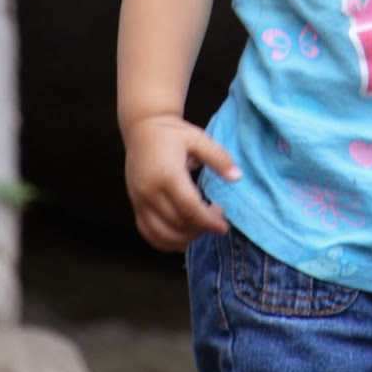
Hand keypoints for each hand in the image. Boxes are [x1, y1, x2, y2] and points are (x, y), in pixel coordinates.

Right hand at [123, 114, 241, 251]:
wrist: (141, 129)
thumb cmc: (172, 134)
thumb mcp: (199, 139)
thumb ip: (218, 158)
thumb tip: (237, 177)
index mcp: (167, 174)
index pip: (189, 208)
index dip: (208, 221)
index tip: (223, 226)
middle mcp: (149, 191)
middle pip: (177, 224)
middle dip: (201, 228)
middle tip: (216, 218)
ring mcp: (139, 201)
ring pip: (162, 234)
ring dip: (185, 238)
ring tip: (201, 227)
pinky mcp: (135, 205)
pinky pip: (148, 233)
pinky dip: (165, 242)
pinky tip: (182, 237)